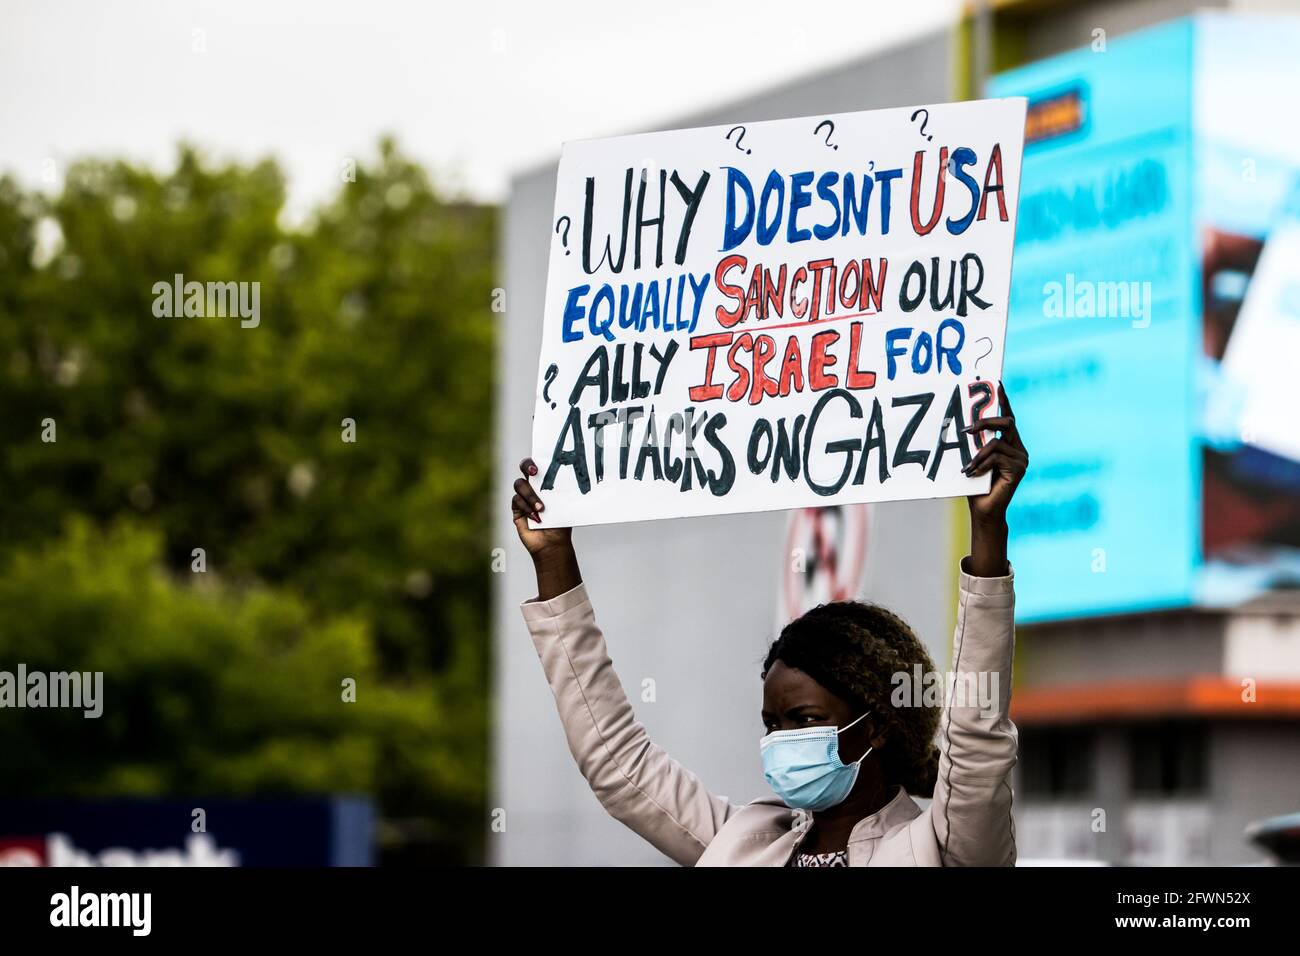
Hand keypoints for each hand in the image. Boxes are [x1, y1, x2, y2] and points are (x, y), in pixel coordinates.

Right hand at [511, 458, 579, 598]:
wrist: (553, 543)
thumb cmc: (561, 522)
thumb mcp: (564, 505)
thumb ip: (563, 491)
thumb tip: (570, 477)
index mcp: (545, 482)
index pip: (538, 464)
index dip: (535, 461)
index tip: (539, 467)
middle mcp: (533, 486)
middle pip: (523, 467)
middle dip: (527, 466)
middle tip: (535, 473)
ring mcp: (523, 497)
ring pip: (519, 485)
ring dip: (531, 496)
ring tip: (542, 509)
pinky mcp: (516, 509)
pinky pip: (517, 501)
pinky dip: (527, 508)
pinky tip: (536, 518)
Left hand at [960, 384, 1027, 576]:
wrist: (983, 510)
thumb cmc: (974, 485)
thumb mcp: (972, 458)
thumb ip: (974, 443)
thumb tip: (962, 426)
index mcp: (1009, 444)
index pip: (1007, 417)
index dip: (1003, 400)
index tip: (997, 383)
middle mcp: (1018, 449)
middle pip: (1006, 422)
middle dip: (985, 422)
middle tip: (967, 430)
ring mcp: (1021, 459)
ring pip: (996, 442)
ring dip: (977, 454)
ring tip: (967, 468)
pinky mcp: (1019, 469)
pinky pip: (996, 456)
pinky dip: (981, 464)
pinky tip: (974, 475)